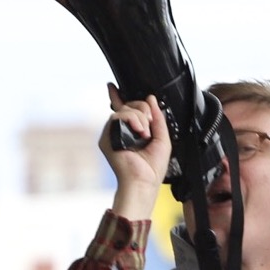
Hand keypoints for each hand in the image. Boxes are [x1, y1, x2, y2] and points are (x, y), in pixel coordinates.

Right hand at [101, 84, 170, 220]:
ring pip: (124, 109)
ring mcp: (113, 134)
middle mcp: (121, 132)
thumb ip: (158, 118)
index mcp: (132, 133)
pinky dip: (132, 119)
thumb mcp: (162, 138)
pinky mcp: (107, 137)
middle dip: (143, 109)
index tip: (113, 87)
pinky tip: (140, 132)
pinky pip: (118, 116)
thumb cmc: (152, 168)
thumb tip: (151, 99)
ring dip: (140, 117)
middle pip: (128, 106)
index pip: (125, 110)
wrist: (144, 181)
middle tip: (150, 125)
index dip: (118, 96)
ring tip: (145, 132)